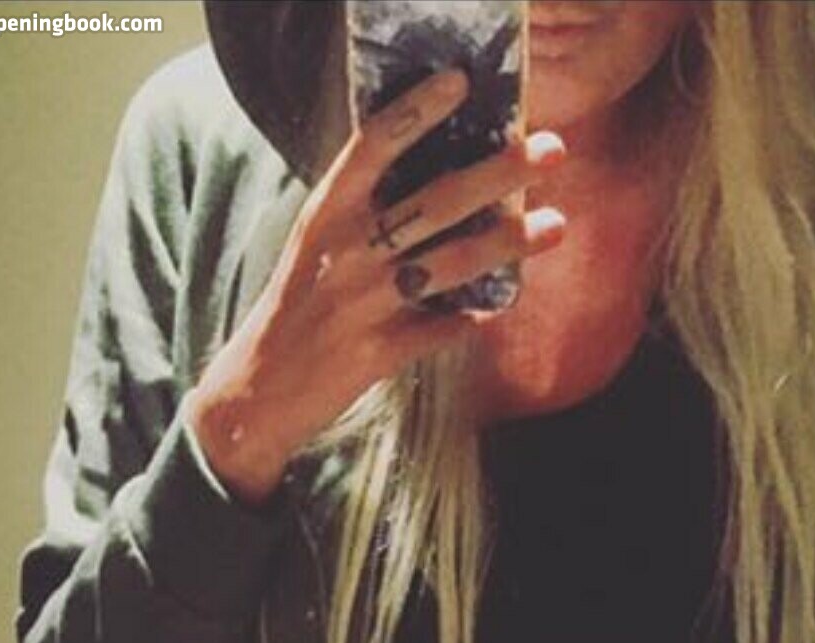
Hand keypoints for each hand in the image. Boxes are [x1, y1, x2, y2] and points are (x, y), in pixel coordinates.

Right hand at [188, 67, 567, 504]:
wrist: (259, 389)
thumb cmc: (299, 306)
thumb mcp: (319, 245)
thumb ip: (364, 210)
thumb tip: (439, 176)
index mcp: (328, 214)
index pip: (373, 145)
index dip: (417, 111)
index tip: (461, 81)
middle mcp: (347, 252)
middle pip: (434, 201)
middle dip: (498, 173)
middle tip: (551, 149)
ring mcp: (363, 305)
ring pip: (450, 264)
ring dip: (508, 243)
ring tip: (555, 224)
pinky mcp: (377, 355)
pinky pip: (440, 331)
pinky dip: (471, 321)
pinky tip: (497, 308)